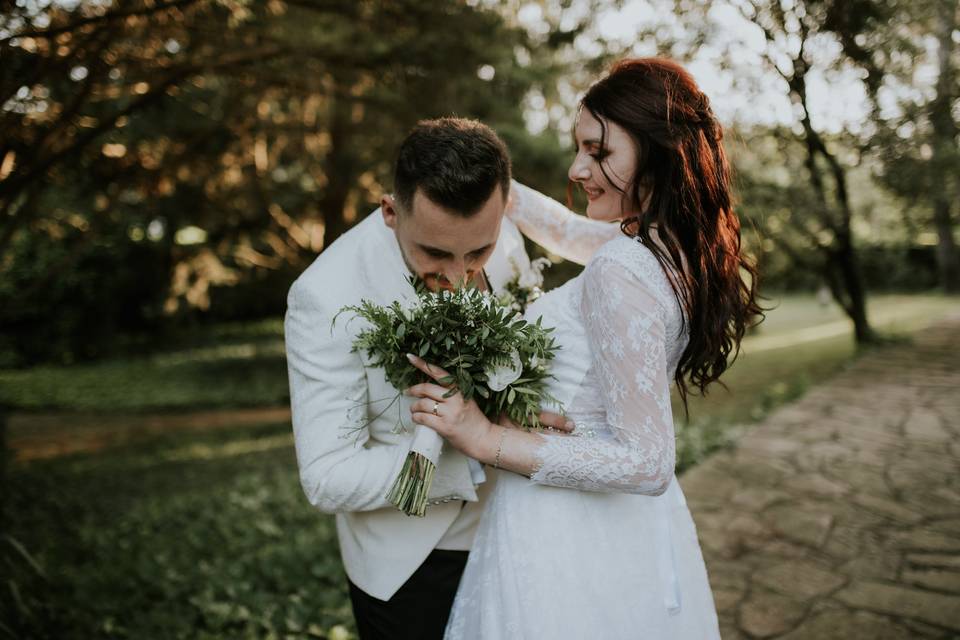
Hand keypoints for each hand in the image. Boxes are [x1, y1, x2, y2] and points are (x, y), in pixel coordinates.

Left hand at [405, 353, 576, 458]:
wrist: (484, 439)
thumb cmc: (473, 420)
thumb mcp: (466, 400)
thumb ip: (451, 393)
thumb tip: (428, 388)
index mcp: (460, 389)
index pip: (439, 373)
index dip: (423, 364)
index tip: (410, 357)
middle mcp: (455, 398)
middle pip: (426, 388)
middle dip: (413, 390)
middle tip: (407, 392)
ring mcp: (450, 412)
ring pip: (422, 404)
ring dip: (414, 407)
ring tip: (413, 410)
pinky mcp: (445, 426)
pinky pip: (424, 418)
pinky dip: (416, 418)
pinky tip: (416, 419)